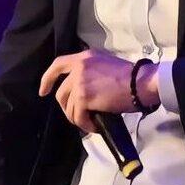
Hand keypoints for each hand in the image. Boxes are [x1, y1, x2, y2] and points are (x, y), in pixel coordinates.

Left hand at [38, 48, 158, 132]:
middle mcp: (79, 67)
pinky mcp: (83, 97)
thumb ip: (92, 71)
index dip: (48, 79)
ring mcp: (79, 82)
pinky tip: (95, 126)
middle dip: (66, 108)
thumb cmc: (130, 76)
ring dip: (78, 118)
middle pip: (61, 92)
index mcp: (85, 57)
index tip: (44, 91)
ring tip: (91, 122)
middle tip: (78, 116)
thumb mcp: (107, 64)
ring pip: (68, 107)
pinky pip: (77, 116)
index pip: (58, 64)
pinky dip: (85, 125)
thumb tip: (85, 89)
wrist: (140, 83)